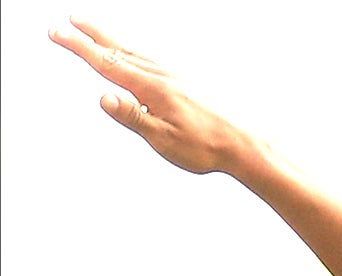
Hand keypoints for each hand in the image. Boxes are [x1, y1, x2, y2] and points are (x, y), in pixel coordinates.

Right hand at [51, 18, 254, 175]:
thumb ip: (133, 117)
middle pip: (119, 50)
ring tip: (94, 32)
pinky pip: (150, 61)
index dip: (79, 47)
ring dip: (111, 40)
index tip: (56, 32)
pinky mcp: (184, 84)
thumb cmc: (206, 147)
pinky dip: (133, 52)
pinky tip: (133, 57)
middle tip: (69, 21)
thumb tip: (104, 97)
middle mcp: (162, 76)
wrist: (244, 145)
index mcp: (152, 88)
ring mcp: (174, 77)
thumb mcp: (164, 139)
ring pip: (135, 53)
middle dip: (91, 36)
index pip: (107, 63)